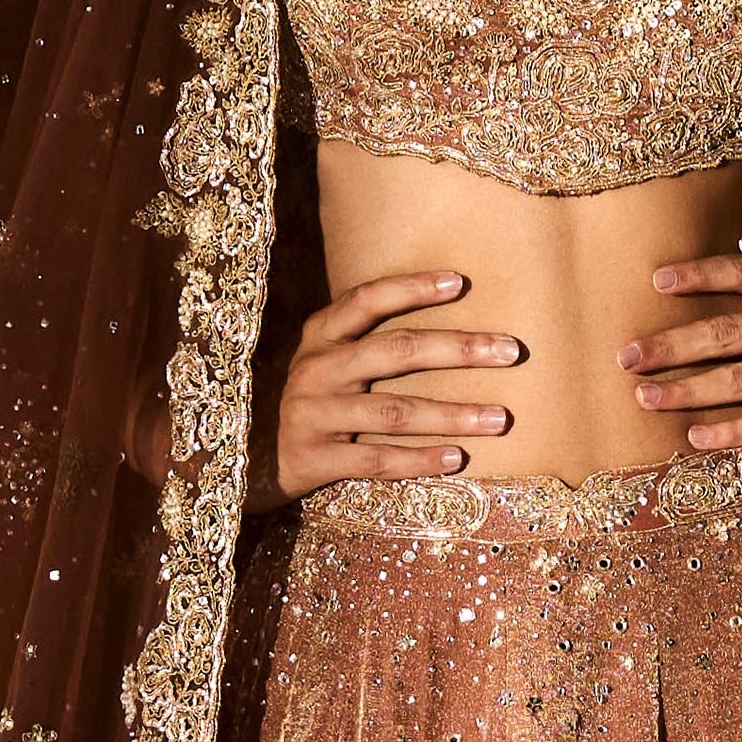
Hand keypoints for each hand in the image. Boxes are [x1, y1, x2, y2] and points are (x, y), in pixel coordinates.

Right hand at [257, 271, 519, 509]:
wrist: (230, 457)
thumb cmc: (293, 404)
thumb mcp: (315, 364)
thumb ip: (358, 345)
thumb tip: (435, 332)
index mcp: (318, 337)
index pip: (368, 300)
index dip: (413, 288)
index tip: (460, 282)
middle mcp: (316, 369)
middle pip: (398, 350)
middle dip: (461, 349)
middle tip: (512, 351)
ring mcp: (313, 413)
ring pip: (396, 410)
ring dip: (454, 414)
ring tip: (500, 418)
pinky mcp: (312, 458)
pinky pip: (376, 459)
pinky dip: (419, 460)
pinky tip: (456, 459)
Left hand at [618, 252, 741, 450]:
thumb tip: (731, 268)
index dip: (699, 275)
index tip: (655, 281)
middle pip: (728, 331)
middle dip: (670, 345)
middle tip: (625, 357)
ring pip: (741, 378)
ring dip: (687, 389)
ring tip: (645, 398)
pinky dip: (730, 430)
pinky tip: (695, 436)